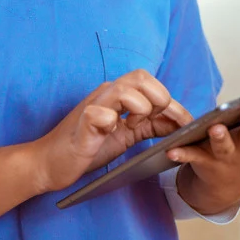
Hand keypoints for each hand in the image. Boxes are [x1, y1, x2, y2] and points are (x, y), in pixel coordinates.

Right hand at [30, 69, 192, 192]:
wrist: (51, 163)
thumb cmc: (89, 146)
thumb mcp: (127, 134)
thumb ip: (151, 125)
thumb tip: (179, 123)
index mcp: (118, 94)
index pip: (152, 84)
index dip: (174, 102)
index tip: (188, 123)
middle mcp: (106, 93)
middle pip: (141, 77)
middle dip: (158, 99)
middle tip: (155, 122)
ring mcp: (93, 105)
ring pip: (125, 89)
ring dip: (138, 108)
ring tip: (131, 126)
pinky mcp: (82, 123)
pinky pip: (99, 113)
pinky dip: (111, 121)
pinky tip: (109, 132)